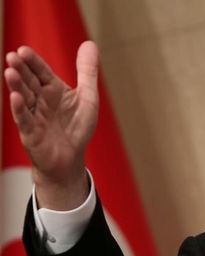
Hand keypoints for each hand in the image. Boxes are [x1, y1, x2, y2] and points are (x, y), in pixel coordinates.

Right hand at [4, 41, 98, 209]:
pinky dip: (21, 109)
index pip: (41, 72)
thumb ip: (87, 72)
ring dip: (17, 86)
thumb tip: (89, 43)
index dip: (33, 62)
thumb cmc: (77, 127)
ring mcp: (34, 116)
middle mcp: (41, 100)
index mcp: (53, 89)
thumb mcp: (88, 97)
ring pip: (24, 98)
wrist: (71, 158)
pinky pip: (25, 120)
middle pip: (29, 82)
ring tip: (10, 72)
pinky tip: (16, 97)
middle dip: (21, 70)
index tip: (23, 50)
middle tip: (13, 56)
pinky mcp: (32, 133)